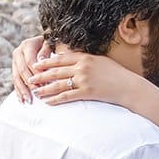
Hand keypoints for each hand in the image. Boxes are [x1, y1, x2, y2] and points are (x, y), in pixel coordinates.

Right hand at [11, 34, 48, 101]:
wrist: (42, 42)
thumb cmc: (50, 44)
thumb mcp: (50, 44)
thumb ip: (46, 51)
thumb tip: (40, 61)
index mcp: (27, 45)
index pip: (30, 61)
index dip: (36, 73)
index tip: (44, 83)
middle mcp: (18, 52)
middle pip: (22, 70)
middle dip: (29, 84)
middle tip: (37, 94)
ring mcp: (15, 61)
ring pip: (16, 77)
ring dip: (22, 90)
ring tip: (28, 101)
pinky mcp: (14, 68)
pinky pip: (15, 81)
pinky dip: (18, 91)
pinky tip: (21, 100)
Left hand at [28, 50, 143, 107]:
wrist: (129, 86)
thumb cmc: (116, 74)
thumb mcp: (100, 61)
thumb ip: (85, 59)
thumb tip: (71, 59)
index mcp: (84, 57)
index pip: (60, 58)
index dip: (46, 62)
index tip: (36, 64)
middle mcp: (82, 66)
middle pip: (56, 71)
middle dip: (41, 75)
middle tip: (30, 79)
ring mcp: (84, 79)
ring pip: (58, 84)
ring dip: (45, 88)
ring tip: (36, 92)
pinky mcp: (87, 92)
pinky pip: (67, 96)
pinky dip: (56, 99)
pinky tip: (49, 102)